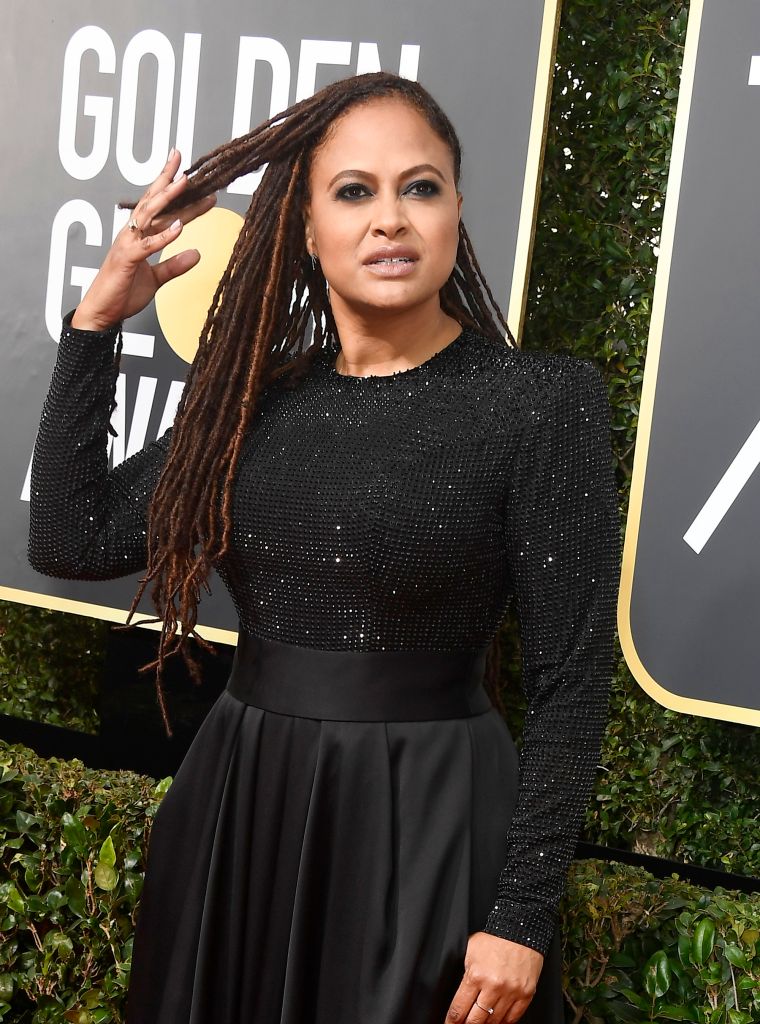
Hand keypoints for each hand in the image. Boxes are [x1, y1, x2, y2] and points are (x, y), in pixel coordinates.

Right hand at [71, 149, 216, 331]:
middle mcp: (132, 233)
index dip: (177, 193)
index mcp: (138, 235)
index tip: (194, 177)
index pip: (161, 209)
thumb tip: (197, 254)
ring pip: (148, 215)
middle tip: (182, 159)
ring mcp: (128, 244)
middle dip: (167, 179)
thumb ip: (174, 266)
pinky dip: (163, 236)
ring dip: (167, 198)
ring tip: (184, 183)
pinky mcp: (127, 260)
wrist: (103, 312)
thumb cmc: (123, 293)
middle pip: (152, 201)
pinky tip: (179, 227)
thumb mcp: (155, 279)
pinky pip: (147, 245)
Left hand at [444, 932, 543, 1023]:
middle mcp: (494, 986)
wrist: (520, 930)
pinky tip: (497, 1021)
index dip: (452, 1020)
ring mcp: (511, 992)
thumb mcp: (471, 951)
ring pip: (494, 1021)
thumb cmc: (495, 938)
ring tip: (480, 1023)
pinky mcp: (525, 994)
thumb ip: (466, 972)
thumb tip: (460, 994)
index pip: (459, 1008)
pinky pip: (513, 1018)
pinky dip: (504, 1022)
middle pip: (475, 1020)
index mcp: (476, 975)